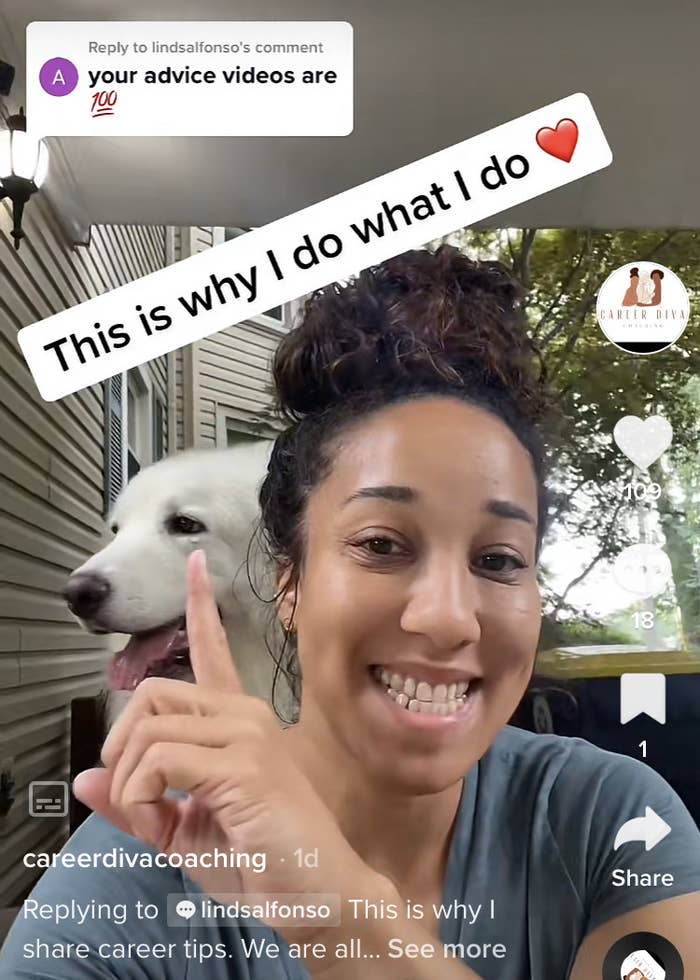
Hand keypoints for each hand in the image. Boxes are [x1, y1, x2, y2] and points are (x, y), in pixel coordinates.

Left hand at [73, 549, 380, 941]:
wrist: (315, 894)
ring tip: (155, 817)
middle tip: (136, 794)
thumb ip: (137, 801)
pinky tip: (162, 818)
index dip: (199, 605)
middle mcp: (245, 713)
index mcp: (238, 722)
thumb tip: (86, 779)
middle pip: (152, 693)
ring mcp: (247, 732)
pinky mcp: (243, 762)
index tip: (194, 562)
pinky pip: (157, 760)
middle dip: (123, 744)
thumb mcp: (183, 831)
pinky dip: (140, 795)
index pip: (214, 650)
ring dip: (131, 780)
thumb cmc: (262, 861)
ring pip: (149, 726)